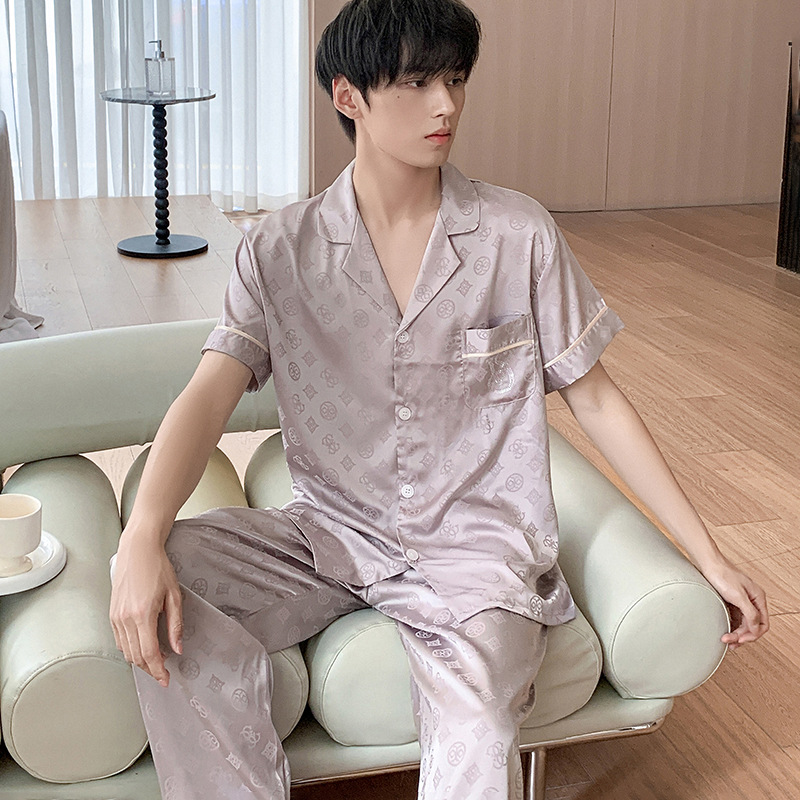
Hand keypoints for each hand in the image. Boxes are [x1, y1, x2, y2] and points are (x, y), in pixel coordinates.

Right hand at [109, 535, 182, 686]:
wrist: (137, 551)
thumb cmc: (158, 568)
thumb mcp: (174, 595)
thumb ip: (176, 624)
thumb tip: (178, 648)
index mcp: (142, 614)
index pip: (149, 653)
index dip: (158, 670)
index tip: (166, 679)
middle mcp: (125, 619)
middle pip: (136, 656)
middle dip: (150, 669)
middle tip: (164, 673)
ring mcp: (116, 617)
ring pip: (126, 651)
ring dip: (140, 661)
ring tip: (157, 661)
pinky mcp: (112, 613)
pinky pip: (119, 640)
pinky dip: (130, 649)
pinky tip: (143, 646)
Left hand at [700, 556, 768, 650]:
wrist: (708, 564)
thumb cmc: (723, 575)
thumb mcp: (738, 596)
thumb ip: (750, 613)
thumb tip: (756, 628)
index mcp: (758, 598)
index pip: (762, 623)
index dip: (753, 634)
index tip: (741, 639)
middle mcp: (752, 600)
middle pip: (752, 625)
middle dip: (742, 635)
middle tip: (730, 642)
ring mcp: (741, 601)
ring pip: (743, 623)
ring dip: (736, 633)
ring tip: (726, 640)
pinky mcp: (730, 601)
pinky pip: (734, 618)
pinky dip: (731, 626)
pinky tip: (725, 631)